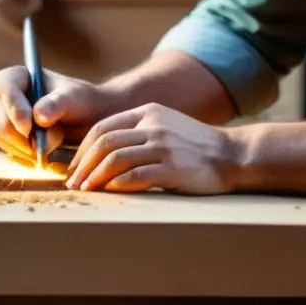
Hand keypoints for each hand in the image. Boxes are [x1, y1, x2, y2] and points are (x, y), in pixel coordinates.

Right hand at [0, 66, 111, 161]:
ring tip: (57, 138)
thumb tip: (38, 117)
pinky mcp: (4, 138)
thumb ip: (56, 104)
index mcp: (17, 76)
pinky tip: (46, 151)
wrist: (83, 119)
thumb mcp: (73, 98)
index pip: (4, 86)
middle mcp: (2, 96)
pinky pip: (8, 150)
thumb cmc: (78, 100)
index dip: (14, 108)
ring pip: (1, 138)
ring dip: (28, 146)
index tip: (28, 128)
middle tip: (55, 138)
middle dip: (25, 136)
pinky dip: (26, 155)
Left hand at [64, 103, 240, 194]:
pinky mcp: (173, 167)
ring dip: (94, 177)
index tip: (74, 168)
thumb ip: (138, 133)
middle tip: (73, 183)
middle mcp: (153, 125)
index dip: (82, 149)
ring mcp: (163, 145)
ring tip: (85, 191)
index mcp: (148, 112)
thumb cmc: (195, 147)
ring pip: (115, 158)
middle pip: (104, 142)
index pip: (102, 127)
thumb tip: (103, 154)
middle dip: (82, 164)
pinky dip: (117, 184)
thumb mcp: (166, 127)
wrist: (232, 155)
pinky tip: (108, 192)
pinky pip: (136, 175)